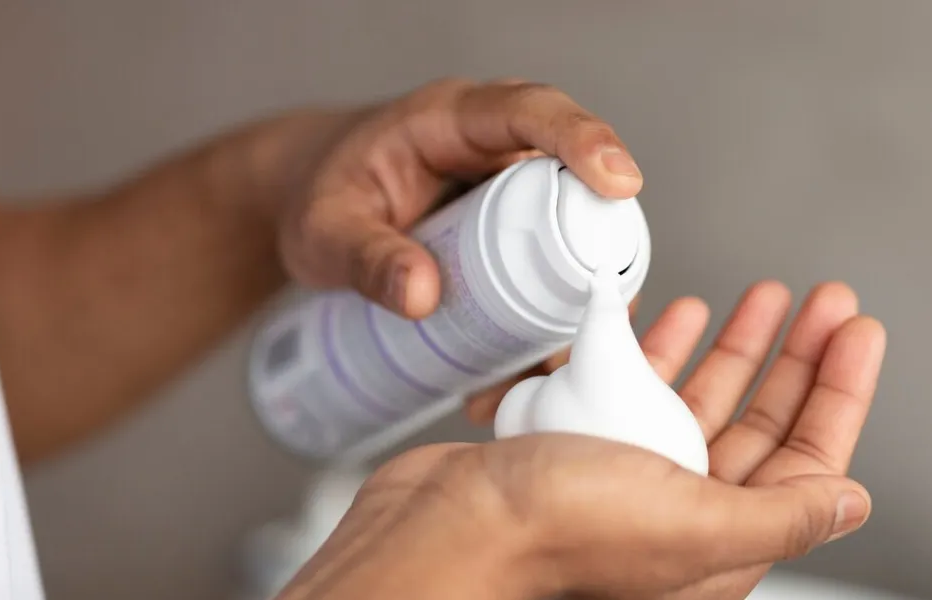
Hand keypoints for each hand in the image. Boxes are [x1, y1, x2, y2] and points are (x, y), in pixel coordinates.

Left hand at [272, 77, 642, 410]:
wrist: (310, 204)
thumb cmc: (317, 195)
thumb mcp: (324, 229)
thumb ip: (366, 258)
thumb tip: (424, 295)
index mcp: (454, 119)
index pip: (532, 111)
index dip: (584, 139)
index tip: (620, 181)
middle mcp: (498, 151)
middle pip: (576, 185)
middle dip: (599, 250)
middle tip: (599, 313)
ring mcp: (513, 198)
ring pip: (573, 242)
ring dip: (574, 306)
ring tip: (545, 366)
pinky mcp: (515, 240)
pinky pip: (550, 278)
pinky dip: (546, 329)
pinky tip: (519, 375)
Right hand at [275, 281, 884, 599]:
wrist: (441, 527)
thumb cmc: (551, 535)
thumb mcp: (689, 526)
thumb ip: (778, 515)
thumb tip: (853, 501)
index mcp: (718, 538)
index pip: (807, 458)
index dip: (838, 390)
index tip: (856, 328)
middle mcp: (680, 510)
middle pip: (762, 421)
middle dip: (797, 356)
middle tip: (822, 301)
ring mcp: (631, 475)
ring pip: (703, 399)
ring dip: (734, 346)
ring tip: (762, 298)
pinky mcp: (583, 446)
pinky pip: (639, 387)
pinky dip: (659, 348)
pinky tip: (673, 315)